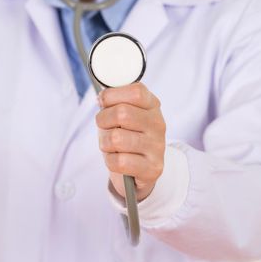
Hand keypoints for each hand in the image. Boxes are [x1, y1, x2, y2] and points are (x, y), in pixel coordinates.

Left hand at [96, 83, 165, 201]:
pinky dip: (111, 162)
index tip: (104, 103)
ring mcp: (157, 146)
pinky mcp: (153, 168)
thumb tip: (101, 98)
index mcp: (152, 105)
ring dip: (105, 144)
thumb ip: (113, 102)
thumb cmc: (125, 136)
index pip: (136, 92)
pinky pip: (119, 162)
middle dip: (103, 120)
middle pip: (122, 113)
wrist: (138, 169)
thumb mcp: (120, 114)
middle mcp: (158, 124)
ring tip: (112, 146)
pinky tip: (118, 161)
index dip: (112, 95)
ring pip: (116, 139)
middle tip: (106, 127)